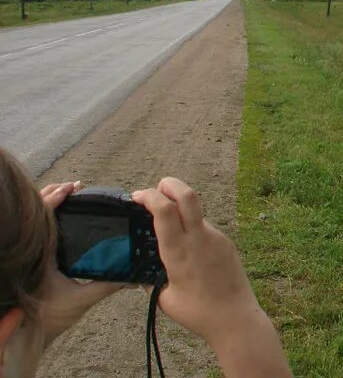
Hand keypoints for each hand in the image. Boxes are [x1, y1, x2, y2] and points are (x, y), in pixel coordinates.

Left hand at [37, 182, 121, 346]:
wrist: (30, 335)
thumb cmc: (51, 317)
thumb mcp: (83, 299)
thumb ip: (108, 284)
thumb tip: (133, 275)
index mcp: (42, 254)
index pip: (45, 216)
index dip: (56, 197)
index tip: (73, 187)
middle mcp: (33, 251)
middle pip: (36, 212)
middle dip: (52, 194)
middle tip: (74, 187)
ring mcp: (30, 255)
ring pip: (34, 220)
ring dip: (47, 204)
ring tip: (66, 196)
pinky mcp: (30, 261)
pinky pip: (35, 231)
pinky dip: (45, 218)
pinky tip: (58, 218)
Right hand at [133, 178, 290, 376]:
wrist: (235, 317)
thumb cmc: (197, 312)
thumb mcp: (164, 298)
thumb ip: (151, 280)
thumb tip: (141, 273)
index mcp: (178, 251)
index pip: (163, 210)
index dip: (148, 196)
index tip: (137, 197)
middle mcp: (198, 238)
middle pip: (187, 195)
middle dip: (170, 184)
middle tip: (156, 188)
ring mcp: (215, 238)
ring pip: (196, 212)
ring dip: (181, 210)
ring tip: (167, 226)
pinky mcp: (226, 243)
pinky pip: (205, 229)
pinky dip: (192, 228)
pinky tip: (187, 246)